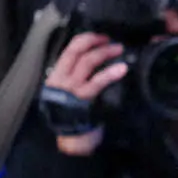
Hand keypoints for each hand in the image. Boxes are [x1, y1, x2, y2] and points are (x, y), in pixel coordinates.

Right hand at [45, 33, 127, 155]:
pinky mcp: (82, 99)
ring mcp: (70, 89)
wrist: (73, 140)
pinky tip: (122, 69)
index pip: (69, 51)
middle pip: (76, 51)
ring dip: (104, 53)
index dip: (85, 40)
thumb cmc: (74, 116)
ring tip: (119, 49)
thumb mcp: (70, 93)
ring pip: (87, 62)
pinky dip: (110, 73)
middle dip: (94, 41)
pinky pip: (97, 82)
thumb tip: (95, 61)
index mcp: (56, 75)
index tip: (100, 37)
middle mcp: (60, 79)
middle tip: (110, 39)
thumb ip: (78, 78)